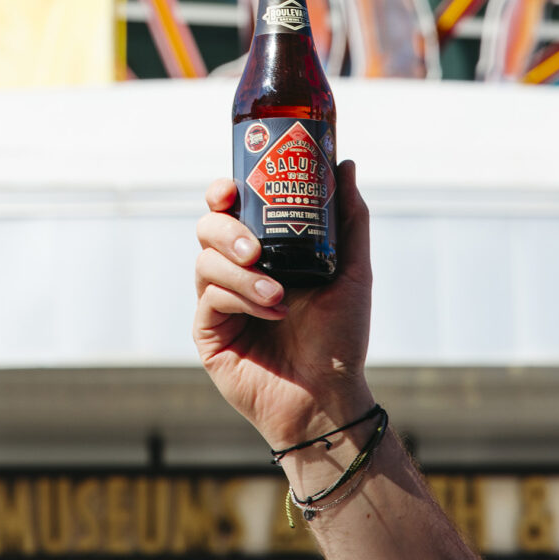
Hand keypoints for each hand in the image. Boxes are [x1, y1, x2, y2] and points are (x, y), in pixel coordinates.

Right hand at [193, 160, 373, 448]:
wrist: (330, 395)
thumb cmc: (342, 336)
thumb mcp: (354, 270)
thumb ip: (349, 219)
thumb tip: (345, 163)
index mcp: (263, 250)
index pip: (230, 208)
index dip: (223, 191)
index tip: (232, 187)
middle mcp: (236, 270)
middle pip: (207, 227)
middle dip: (226, 229)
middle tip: (255, 247)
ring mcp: (219, 301)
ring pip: (205, 261)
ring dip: (241, 273)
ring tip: (277, 293)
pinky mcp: (209, 331)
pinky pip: (210, 298)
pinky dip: (240, 298)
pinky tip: (272, 311)